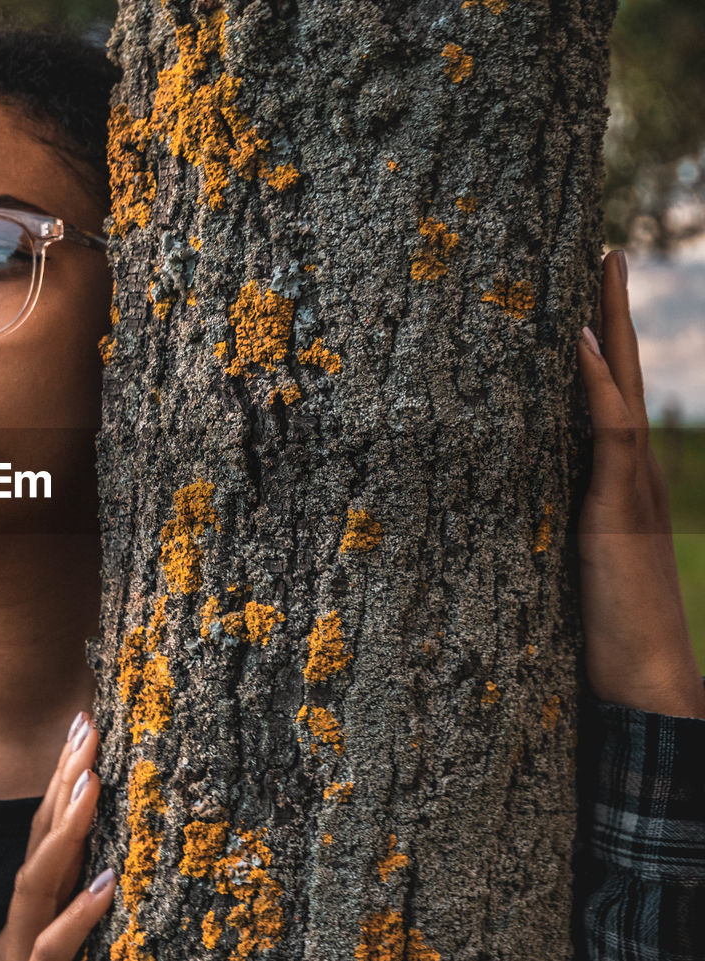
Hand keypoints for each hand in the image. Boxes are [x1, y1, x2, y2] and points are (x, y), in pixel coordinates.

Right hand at [0, 712, 115, 960]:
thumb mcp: (59, 941)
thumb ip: (76, 900)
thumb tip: (113, 859)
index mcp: (36, 900)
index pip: (47, 826)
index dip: (63, 774)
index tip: (85, 724)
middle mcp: (25, 914)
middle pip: (40, 836)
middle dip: (63, 778)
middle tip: (88, 725)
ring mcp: (23, 945)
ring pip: (39, 880)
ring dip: (63, 829)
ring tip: (90, 782)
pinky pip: (52, 946)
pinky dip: (76, 915)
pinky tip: (105, 884)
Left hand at [575, 250, 704, 718]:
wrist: (643, 683)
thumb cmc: (600, 634)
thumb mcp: (568, 568)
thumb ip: (549, 529)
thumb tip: (502, 507)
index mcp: (614, 483)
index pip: (604, 400)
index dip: (596, 349)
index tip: (578, 298)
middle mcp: (629, 474)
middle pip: (622, 377)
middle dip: (610, 313)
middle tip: (603, 251)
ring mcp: (629, 487)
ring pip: (620, 390)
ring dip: (608, 326)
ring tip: (600, 266)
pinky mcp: (616, 509)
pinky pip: (610, 432)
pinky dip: (599, 384)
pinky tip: (580, 342)